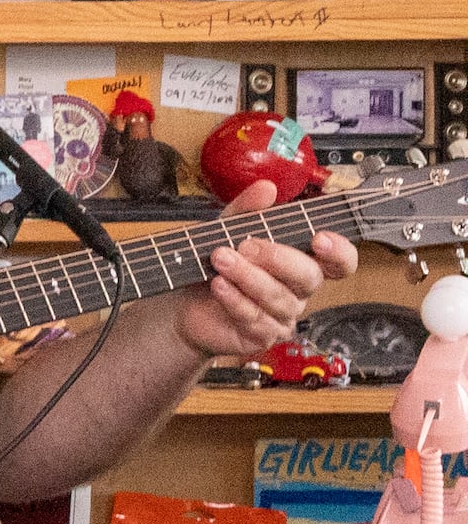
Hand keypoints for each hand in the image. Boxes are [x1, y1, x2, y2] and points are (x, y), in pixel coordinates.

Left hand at [169, 188, 345, 362]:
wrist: (183, 304)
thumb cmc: (215, 265)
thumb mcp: (226, 230)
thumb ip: (247, 209)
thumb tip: (266, 188)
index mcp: (301, 262)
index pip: (339, 261)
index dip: (339, 252)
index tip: (319, 238)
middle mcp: (297, 290)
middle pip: (309, 277)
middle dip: (278, 258)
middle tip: (246, 245)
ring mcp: (282, 315)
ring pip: (278, 297)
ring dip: (247, 276)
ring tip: (220, 259)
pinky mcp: (261, 335)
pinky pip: (255, 318)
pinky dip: (235, 299)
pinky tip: (219, 285)